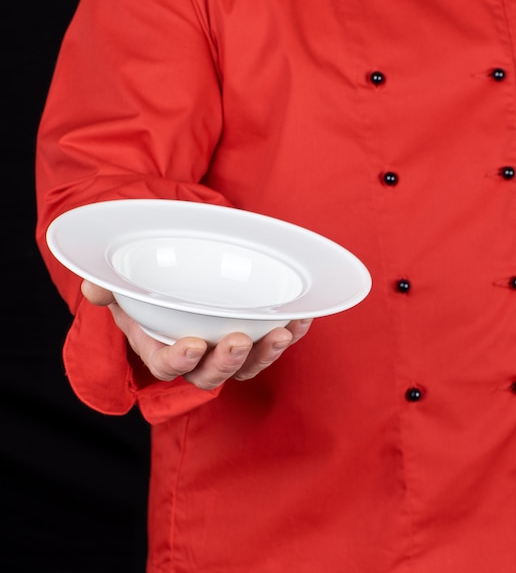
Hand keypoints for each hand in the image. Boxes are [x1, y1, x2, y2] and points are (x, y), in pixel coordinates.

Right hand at [81, 281, 311, 389]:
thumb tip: (94, 289)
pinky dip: (290, 332)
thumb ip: (107, 283)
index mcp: (160, 346)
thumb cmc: (147, 276)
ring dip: (266, 353)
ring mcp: (225, 346)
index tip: (192, 345)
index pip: (167, 365)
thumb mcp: (122, 277)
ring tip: (282, 333)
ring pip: (247, 365)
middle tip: (239, 341)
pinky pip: (272, 341)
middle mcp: (195, 354)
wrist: (176, 261)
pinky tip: (303, 318)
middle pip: (211, 373)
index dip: (179, 361)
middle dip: (227, 362)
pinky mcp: (251, 333)